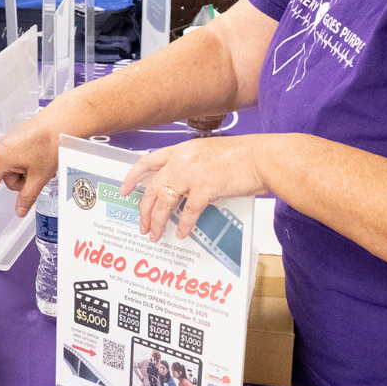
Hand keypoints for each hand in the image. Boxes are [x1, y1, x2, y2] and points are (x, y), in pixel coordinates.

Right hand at [0, 108, 58, 216]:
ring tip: (42, 163)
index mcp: (2, 159)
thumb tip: (19, 211)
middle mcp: (1, 149)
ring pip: (15, 168)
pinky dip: (29, 161)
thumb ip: (27, 196)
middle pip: (8, 178)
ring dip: (28, 171)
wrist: (60, 122)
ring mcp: (9, 142)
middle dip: (23, 181)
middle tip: (39, 174)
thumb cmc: (49, 144)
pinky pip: (19, 157)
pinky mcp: (16, 138)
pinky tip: (41, 156)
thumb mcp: (39, 176)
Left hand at [119, 135, 271, 242]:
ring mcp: (192, 174)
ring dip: (158, 221)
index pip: (147, 161)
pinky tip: (182, 233)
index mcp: (181, 150)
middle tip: (142, 225)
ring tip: (155, 234)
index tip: (124, 189)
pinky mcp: (205, 188)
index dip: (132, 176)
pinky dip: (184, 225)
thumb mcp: (207, 155)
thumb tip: (181, 189)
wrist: (262, 158)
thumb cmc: (241, 157)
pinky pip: (188, 212)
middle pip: (152, 187)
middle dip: (144, 210)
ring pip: (164, 201)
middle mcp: (181, 161)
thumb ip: (190, 167)